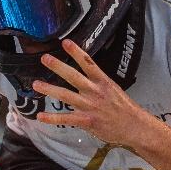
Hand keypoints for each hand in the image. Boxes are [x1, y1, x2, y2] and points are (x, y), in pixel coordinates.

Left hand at [32, 39, 154, 152]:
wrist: (134, 127)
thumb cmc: (124, 109)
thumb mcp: (113, 90)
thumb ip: (98, 84)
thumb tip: (87, 77)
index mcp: (103, 81)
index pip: (88, 63)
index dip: (76, 52)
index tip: (65, 42)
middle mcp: (95, 91)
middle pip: (73, 76)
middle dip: (58, 66)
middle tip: (44, 58)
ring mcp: (90, 106)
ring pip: (66, 95)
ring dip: (49, 89)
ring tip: (36, 84)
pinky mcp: (87, 120)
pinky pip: (66, 118)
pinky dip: (52, 118)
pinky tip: (40, 116)